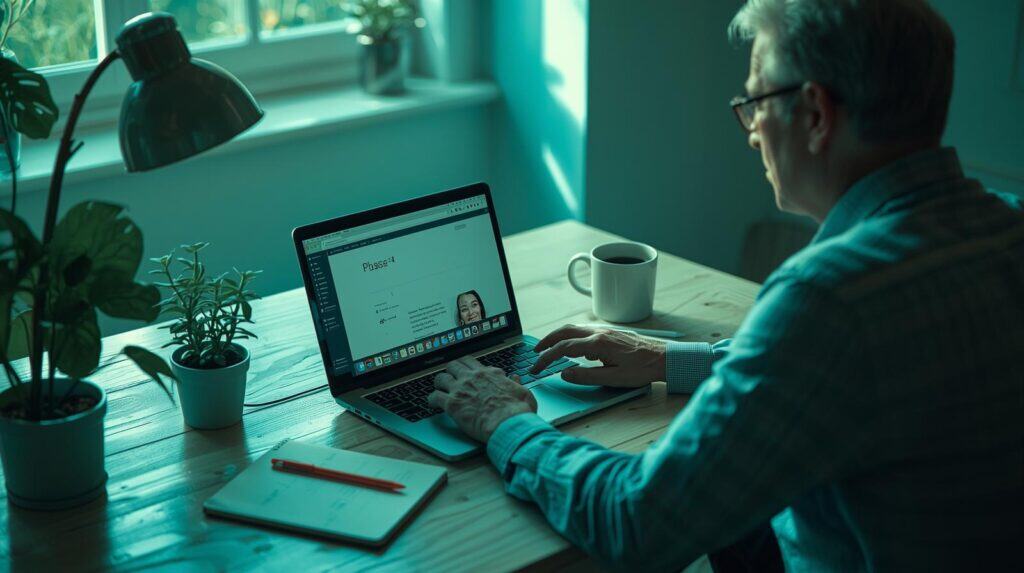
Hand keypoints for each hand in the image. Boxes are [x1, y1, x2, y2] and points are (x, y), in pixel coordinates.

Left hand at [428, 356, 537, 441]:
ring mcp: (460, 389)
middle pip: (453, 365)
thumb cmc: (517, 410)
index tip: (465, 370)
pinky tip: (433, 403)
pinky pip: (434, 396)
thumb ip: (516, 383)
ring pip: (440, 378)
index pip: (471, 361)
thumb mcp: (522, 392)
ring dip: (439, 383)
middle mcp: (472, 377)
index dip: (466, 365)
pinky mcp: (452, 404)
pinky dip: (432, 400)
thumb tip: (514, 378)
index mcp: (488, 373)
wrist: (508, 423)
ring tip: (439, 389)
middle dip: (451, 371)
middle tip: (450, 378)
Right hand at [530, 324, 666, 386]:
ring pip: (573, 328)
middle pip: (564, 332)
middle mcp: (599, 332)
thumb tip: (564, 373)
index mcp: (598, 344)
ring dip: (558, 336)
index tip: (536, 367)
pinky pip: (583, 329)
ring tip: (548, 347)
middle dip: (547, 341)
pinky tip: (571, 344)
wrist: (664, 358)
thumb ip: (586, 376)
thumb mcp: (614, 378)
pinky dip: (570, 335)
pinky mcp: (610, 332)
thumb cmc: (643, 369)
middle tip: (535, 352)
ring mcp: (604, 330)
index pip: (564, 349)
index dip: (547, 358)